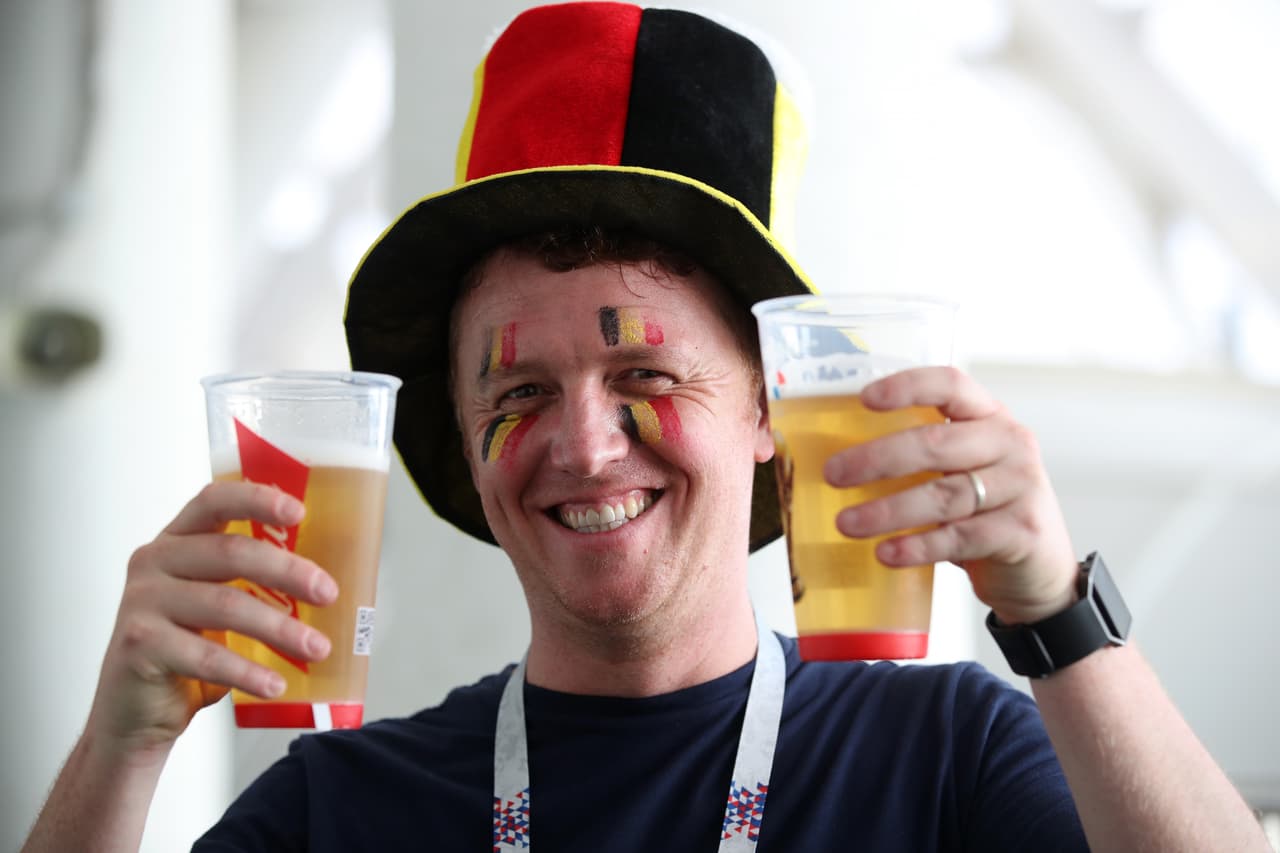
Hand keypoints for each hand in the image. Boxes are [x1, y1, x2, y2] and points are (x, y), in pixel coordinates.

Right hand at [85, 481, 336, 755]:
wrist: (134, 715)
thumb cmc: (184, 652)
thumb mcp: (218, 608)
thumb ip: (252, 585)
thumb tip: (326, 584)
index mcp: (176, 541)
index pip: (215, 501)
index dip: (257, 499)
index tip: (299, 512)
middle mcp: (154, 562)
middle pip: (231, 553)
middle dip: (288, 572)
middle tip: (328, 593)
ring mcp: (142, 602)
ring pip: (226, 605)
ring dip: (279, 628)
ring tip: (317, 648)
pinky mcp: (139, 645)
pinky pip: (206, 656)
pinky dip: (248, 672)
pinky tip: (275, 684)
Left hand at [822, 366, 1078, 624]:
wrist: (1039, 569)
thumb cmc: (985, 512)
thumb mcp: (961, 470)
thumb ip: (922, 456)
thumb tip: (841, 458)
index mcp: (989, 417)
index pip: (951, 385)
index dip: (907, 387)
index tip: (864, 399)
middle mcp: (1009, 443)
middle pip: (936, 443)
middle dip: (878, 459)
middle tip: (834, 475)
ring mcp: (1021, 487)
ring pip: (943, 495)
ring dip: (888, 510)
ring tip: (847, 523)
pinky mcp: (1022, 531)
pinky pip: (960, 537)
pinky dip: (917, 546)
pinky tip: (886, 552)